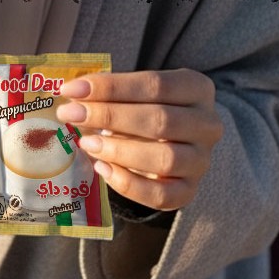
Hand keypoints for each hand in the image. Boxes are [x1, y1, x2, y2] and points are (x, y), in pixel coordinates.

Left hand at [55, 69, 222, 211]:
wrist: (171, 142)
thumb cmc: (147, 108)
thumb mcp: (136, 93)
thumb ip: (111, 93)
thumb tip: (73, 94)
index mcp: (197, 88)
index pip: (155, 84)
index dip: (112, 86)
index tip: (72, 89)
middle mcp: (207, 124)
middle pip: (160, 120)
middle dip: (109, 116)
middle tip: (71, 115)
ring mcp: (201, 160)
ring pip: (165, 159)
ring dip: (119, 151)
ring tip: (86, 143)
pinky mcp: (190, 190)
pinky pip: (162, 195)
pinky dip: (129, 184)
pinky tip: (102, 168)